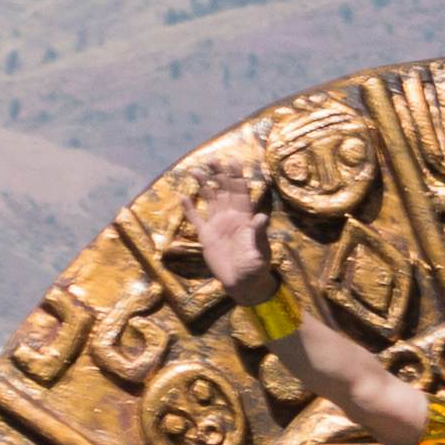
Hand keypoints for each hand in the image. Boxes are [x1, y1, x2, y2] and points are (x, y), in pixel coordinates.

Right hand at [182, 158, 275, 298]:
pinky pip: (196, 219)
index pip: (240, 192)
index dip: (236, 177)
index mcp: (245, 217)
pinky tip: (182, 196)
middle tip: (211, 160)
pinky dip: (189, 208)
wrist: (243, 284)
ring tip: (194, 170)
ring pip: (210, 200)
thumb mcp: (260, 250)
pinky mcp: (207, 237)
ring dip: (204, 185)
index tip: (232, 161)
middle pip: (224, 190)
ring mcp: (218, 225)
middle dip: (219, 174)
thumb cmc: (256, 267)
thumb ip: (258, 233)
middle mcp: (231, 217)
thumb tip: (261, 216)